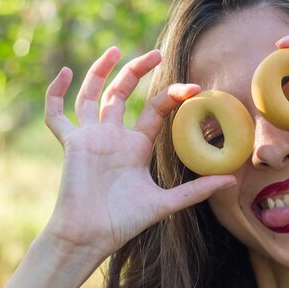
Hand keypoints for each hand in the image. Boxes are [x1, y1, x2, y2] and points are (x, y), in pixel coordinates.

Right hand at [43, 47, 234, 261]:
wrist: (92, 237)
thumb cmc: (125, 221)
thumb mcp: (166, 203)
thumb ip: (196, 190)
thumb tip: (232, 180)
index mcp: (136, 145)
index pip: (155, 109)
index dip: (173, 95)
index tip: (195, 88)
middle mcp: (114, 136)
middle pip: (124, 93)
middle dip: (138, 71)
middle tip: (156, 53)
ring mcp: (91, 137)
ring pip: (92, 95)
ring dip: (101, 71)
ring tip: (115, 50)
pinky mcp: (71, 144)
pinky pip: (57, 115)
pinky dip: (55, 94)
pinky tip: (63, 72)